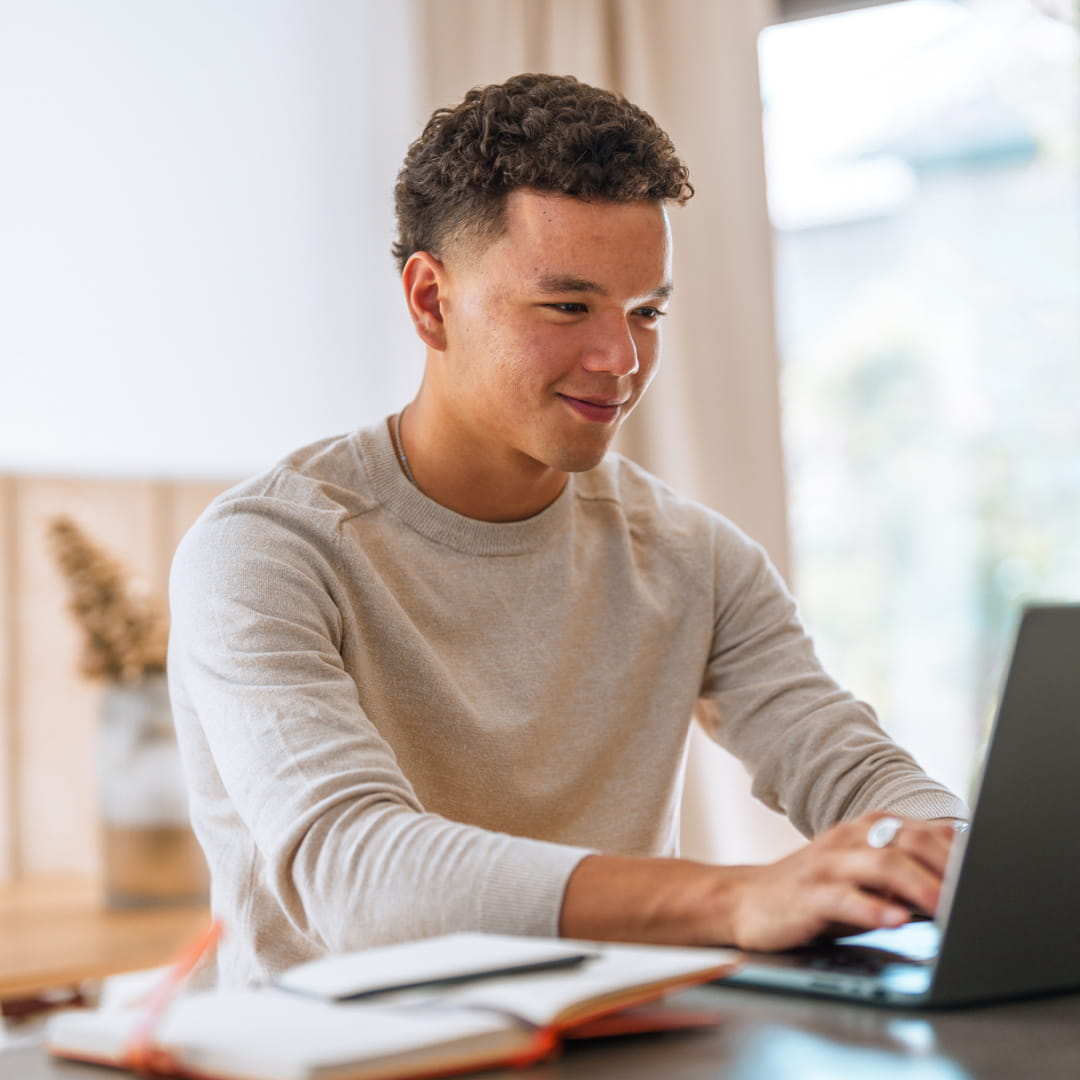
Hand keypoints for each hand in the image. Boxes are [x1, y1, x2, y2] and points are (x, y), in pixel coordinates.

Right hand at [726, 812, 957, 951]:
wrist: (747, 900)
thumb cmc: (816, 892)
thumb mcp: (864, 875)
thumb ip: (905, 870)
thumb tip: (963, 877)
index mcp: (867, 830)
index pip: (923, 832)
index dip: (959, 852)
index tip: (990, 875)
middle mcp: (848, 838)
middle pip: (906, 842)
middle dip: (945, 866)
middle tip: (975, 894)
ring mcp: (826, 864)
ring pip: (880, 864)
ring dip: (918, 885)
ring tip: (946, 907)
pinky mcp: (807, 894)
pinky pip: (843, 898)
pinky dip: (872, 908)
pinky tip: (894, 920)